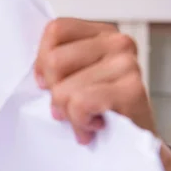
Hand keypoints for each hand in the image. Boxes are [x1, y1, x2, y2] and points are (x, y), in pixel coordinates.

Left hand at [34, 18, 155, 143]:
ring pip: (63, 87)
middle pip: (53, 61)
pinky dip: (80, 120)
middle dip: (54, 92)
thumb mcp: (74, 77)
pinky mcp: (132, 89)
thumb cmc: (99, 109)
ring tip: (84, 119)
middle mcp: (117, 43)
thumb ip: (57, 65)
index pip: (55, 30)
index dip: (42, 61)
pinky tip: (93, 125)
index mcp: (100, 33)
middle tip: (69, 107)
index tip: (49, 83)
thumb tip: (37, 76)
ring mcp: (126, 64)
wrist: (134, 140)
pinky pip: (81, 102)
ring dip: (68, 112)